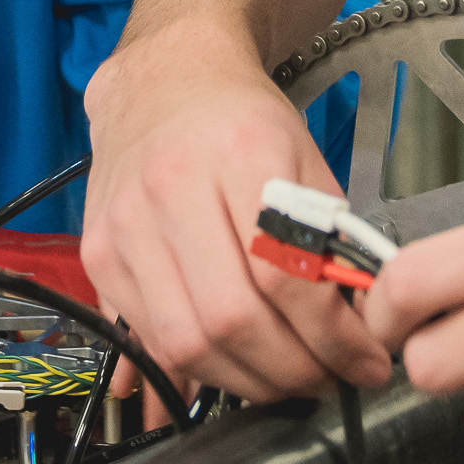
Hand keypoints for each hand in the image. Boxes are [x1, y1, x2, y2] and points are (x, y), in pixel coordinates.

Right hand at [83, 26, 388, 401]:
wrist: (161, 82)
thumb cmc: (239, 119)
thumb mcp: (307, 161)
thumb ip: (334, 242)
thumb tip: (361, 329)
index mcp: (238, 153)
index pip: (284, 274)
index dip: (331, 336)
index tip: (363, 360)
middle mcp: (170, 189)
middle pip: (231, 320)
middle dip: (292, 370)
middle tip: (329, 378)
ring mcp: (125, 228)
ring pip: (186, 343)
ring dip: (247, 381)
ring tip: (287, 378)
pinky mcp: (100, 258)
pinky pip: (150, 340)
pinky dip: (200, 369)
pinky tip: (237, 365)